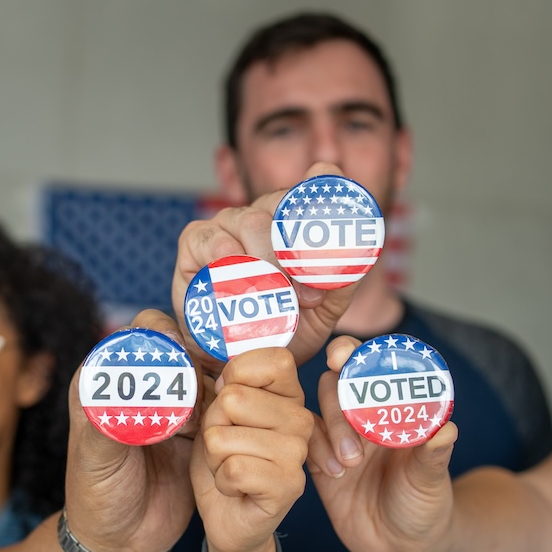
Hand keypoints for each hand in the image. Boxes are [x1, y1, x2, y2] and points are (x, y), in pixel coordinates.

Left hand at [63, 310, 200, 551]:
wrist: (121, 541)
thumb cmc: (97, 498)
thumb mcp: (95, 461)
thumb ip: (106, 425)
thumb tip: (118, 394)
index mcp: (110, 376)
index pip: (145, 330)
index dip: (168, 336)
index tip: (183, 358)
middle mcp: (146, 383)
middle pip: (184, 343)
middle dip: (200, 356)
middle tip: (206, 384)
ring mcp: (175, 404)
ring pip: (208, 370)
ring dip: (218, 382)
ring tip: (209, 413)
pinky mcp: (200, 428)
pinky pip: (222, 402)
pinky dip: (229, 408)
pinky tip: (223, 427)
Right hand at [173, 162, 363, 375]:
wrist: (238, 361)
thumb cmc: (280, 328)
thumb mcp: (323, 309)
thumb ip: (342, 280)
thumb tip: (356, 256)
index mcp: (291, 222)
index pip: (307, 192)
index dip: (320, 190)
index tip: (333, 205)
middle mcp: (260, 215)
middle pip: (281, 206)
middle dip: (297, 251)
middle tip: (308, 295)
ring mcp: (226, 224)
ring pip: (250, 222)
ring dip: (267, 262)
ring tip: (275, 299)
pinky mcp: (195, 239)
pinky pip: (212, 239)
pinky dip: (228, 261)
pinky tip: (238, 285)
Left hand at [194, 348, 311, 551]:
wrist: (228, 517)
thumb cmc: (223, 457)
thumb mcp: (218, 412)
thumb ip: (227, 384)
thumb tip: (223, 377)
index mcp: (288, 394)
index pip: (272, 360)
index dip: (235, 376)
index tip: (230, 404)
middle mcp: (301, 419)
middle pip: (234, 399)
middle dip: (214, 426)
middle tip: (228, 446)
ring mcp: (298, 454)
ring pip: (224, 437)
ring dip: (215, 458)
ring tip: (231, 467)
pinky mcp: (289, 486)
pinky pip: (233, 469)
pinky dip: (222, 481)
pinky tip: (236, 488)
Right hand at [307, 335, 459, 551]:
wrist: (401, 548)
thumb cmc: (424, 507)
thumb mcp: (432, 481)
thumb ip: (434, 456)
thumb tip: (447, 429)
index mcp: (393, 407)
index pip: (370, 365)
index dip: (353, 353)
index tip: (342, 357)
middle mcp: (364, 415)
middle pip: (337, 383)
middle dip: (339, 402)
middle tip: (355, 438)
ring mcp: (339, 436)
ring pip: (317, 411)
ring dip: (329, 430)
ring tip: (349, 465)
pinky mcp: (319, 460)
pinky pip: (304, 441)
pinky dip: (314, 450)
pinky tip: (334, 474)